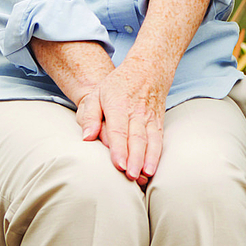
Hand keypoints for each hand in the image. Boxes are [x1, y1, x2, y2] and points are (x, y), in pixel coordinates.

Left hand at [76, 55, 172, 186]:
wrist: (148, 69)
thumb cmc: (117, 84)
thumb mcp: (97, 93)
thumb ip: (90, 116)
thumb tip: (86, 138)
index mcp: (119, 105)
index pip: (119, 130)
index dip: (119, 149)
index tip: (119, 165)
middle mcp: (137, 112)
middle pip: (137, 138)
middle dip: (135, 159)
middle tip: (131, 176)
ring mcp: (150, 118)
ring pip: (151, 141)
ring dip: (149, 159)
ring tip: (144, 176)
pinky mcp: (158, 122)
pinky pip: (159, 140)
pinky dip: (157, 155)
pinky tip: (152, 169)